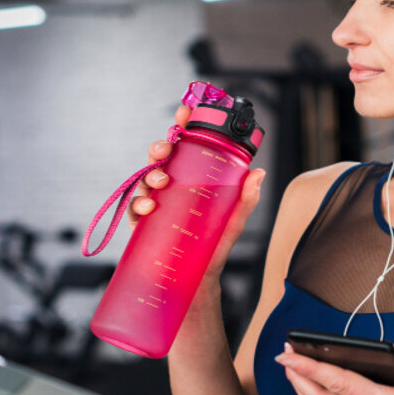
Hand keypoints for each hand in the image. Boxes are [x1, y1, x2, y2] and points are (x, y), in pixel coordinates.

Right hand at [128, 105, 265, 279]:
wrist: (197, 282)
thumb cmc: (214, 247)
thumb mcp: (233, 221)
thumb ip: (246, 199)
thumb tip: (259, 173)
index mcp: (191, 179)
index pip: (185, 147)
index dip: (183, 126)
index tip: (185, 112)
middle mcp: (171, 187)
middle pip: (161, 157)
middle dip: (160, 146)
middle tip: (167, 148)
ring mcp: (155, 204)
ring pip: (145, 177)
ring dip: (150, 174)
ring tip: (161, 182)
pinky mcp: (142, 224)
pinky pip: (134, 207)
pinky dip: (138, 203)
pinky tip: (148, 207)